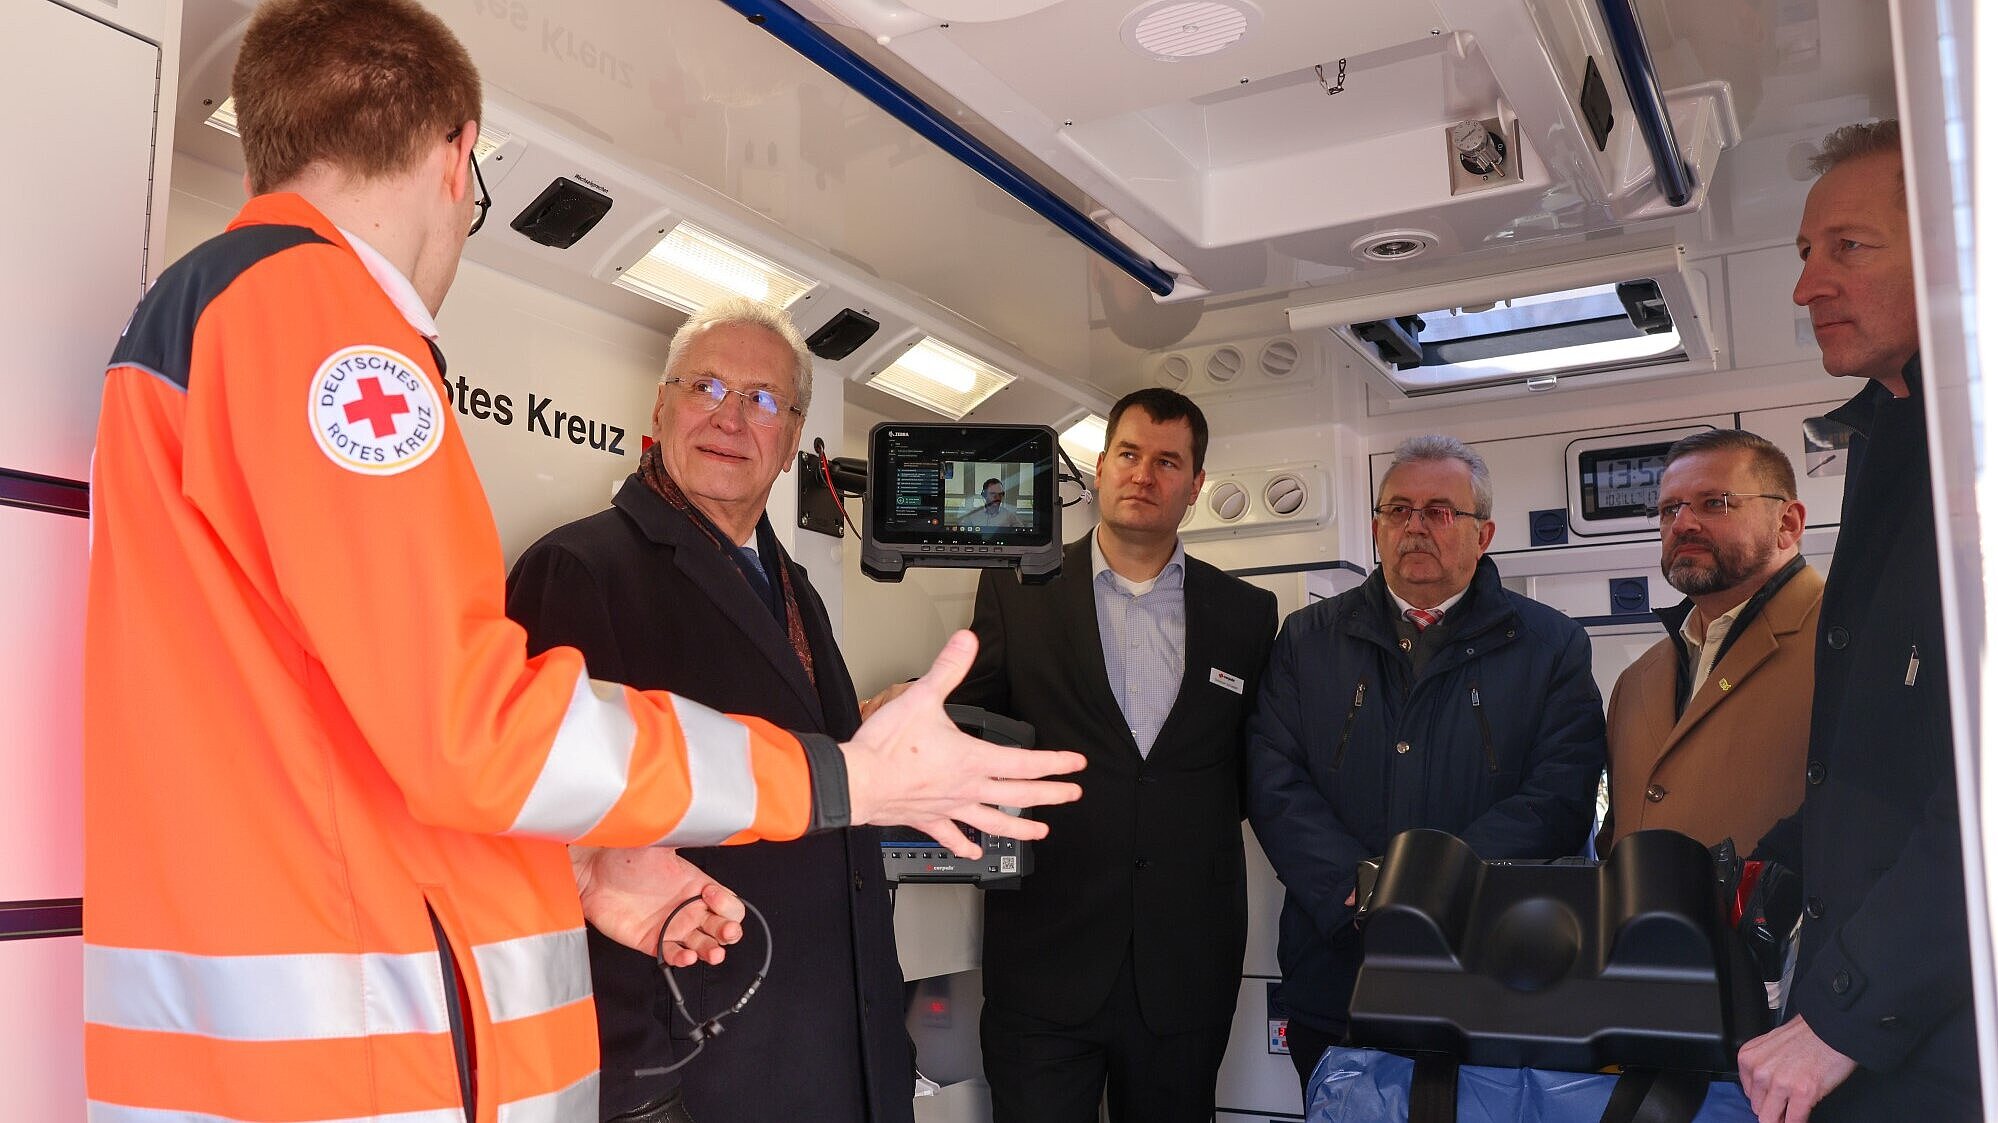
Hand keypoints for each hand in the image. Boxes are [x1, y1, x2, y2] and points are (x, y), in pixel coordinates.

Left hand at [571, 845, 744, 965]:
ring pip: (703, 946)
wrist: (592, 873)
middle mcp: (687, 908)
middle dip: (730, 932)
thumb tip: (702, 829)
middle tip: (726, 931)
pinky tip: (686, 956)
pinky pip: (673, 956)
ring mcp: (670, 926)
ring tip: (712, 953)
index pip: (728, 902)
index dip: (727, 903)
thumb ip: (682, 840)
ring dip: (712, 952)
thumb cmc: (622, 856)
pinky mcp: (651, 941)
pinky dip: (682, 960)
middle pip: (722, 927)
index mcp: (696, 885)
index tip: (711, 895)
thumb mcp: (659, 844)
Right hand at [841, 630, 1083, 858]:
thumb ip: (948, 669)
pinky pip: (952, 836)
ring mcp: (949, 806)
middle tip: (1072, 796)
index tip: (1076, 765)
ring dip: (1020, 829)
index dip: (1055, 763)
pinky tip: (974, 852)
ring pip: (994, 822)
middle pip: (1019, 795)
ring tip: (1040, 834)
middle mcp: (967, 787)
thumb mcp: (922, 698)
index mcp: (972, 759)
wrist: (857, 782)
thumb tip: (967, 642)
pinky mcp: (928, 819)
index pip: (1025, 762)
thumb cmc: (887, 748)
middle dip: (1051, 795)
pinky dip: (966, 845)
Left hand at [1738, 1015, 1857, 1122]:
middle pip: (1759, 1108)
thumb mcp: (1771, 1046)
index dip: (1765, 1100)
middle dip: (1774, 1111)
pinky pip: (1794, 1120)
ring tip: (1795, 1111)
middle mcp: (1760, 1072)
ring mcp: (1780, 1083)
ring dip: (1784, 1119)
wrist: (1832, 1028)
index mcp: (1749, 1059)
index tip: (1774, 1101)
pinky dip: (1798, 1122)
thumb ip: (1763, 1068)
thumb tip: (1764, 1092)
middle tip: (1787, 1107)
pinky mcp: (1802, 1093)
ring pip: (1770, 1118)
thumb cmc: (1807, 1035)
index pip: (1749, 1094)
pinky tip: (1803, 1117)